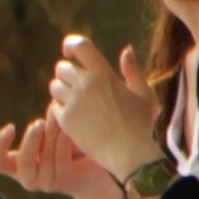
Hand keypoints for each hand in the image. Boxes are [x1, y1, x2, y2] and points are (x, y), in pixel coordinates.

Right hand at [0, 116, 118, 198]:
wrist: (96, 169)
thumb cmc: (69, 148)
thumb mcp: (51, 136)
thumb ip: (45, 126)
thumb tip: (53, 103)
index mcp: (17, 166)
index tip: (11, 127)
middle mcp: (27, 178)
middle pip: (22, 161)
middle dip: (31, 140)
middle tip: (40, 122)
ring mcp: (45, 183)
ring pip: (43, 158)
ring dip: (51, 135)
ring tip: (60, 119)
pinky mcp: (64, 181)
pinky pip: (60, 159)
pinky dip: (63, 143)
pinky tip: (68, 132)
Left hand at [48, 33, 165, 181]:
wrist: (129, 153)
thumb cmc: (140, 124)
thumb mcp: (144, 95)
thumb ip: (133, 71)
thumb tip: (126, 50)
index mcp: (103, 73)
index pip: (79, 45)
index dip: (71, 45)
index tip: (70, 52)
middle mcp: (85, 84)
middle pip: (62, 68)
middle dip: (68, 74)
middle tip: (77, 85)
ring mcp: (73, 102)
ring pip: (54, 87)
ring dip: (63, 92)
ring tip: (77, 102)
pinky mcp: (65, 120)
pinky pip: (54, 107)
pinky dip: (61, 110)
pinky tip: (75, 117)